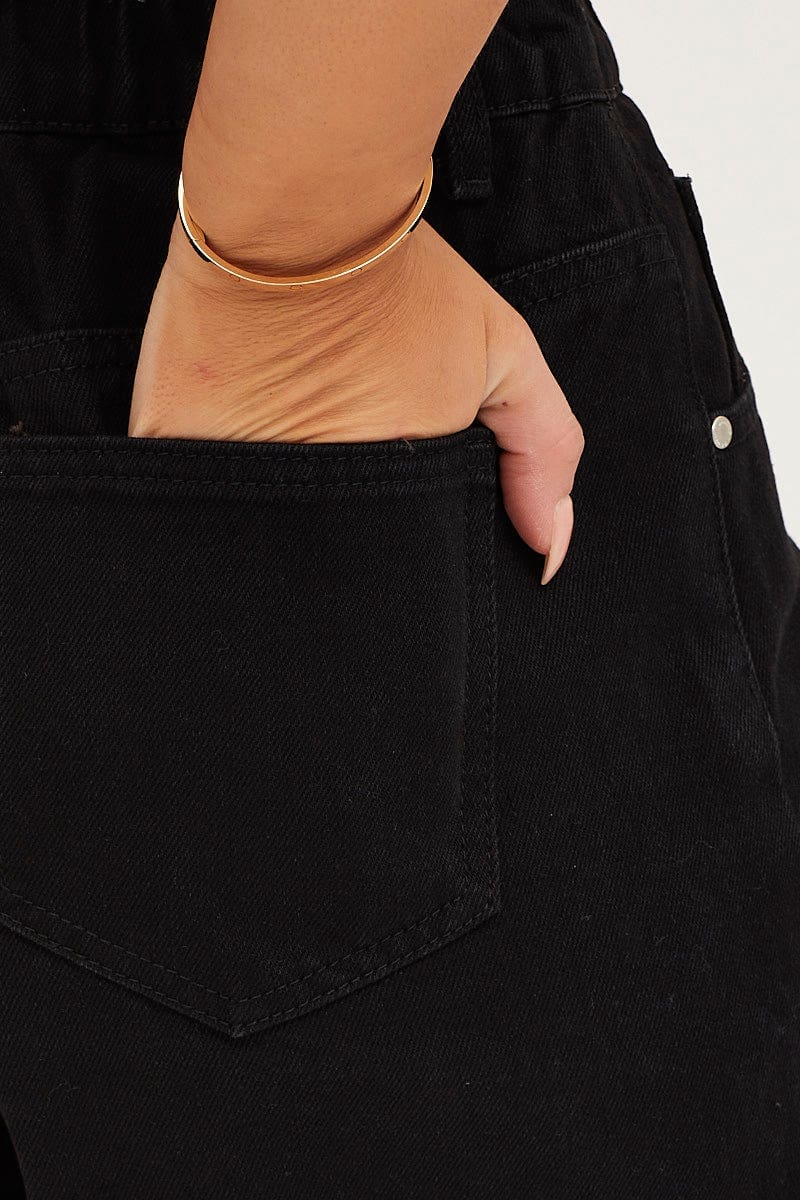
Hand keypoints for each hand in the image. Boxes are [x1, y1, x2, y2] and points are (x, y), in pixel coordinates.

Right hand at [129, 214, 583, 582]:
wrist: (298, 210)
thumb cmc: (403, 283)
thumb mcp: (503, 356)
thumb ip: (541, 452)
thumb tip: (547, 552)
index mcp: (379, 496)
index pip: (381, 573)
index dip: (385, 557)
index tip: (382, 512)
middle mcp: (301, 500)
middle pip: (310, 564)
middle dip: (326, 545)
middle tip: (330, 468)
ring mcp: (226, 475)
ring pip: (242, 538)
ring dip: (260, 519)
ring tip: (278, 446)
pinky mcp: (166, 441)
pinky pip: (178, 500)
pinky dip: (199, 488)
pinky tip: (226, 436)